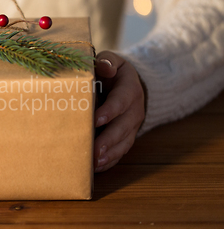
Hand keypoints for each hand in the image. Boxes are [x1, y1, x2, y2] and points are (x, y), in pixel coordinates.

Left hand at [94, 51, 144, 171]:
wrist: (128, 84)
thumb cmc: (113, 72)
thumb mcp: (113, 61)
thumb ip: (107, 61)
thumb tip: (104, 67)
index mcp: (129, 90)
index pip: (120, 101)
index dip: (109, 111)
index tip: (95, 120)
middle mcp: (134, 110)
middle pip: (123, 127)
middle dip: (109, 140)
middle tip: (94, 151)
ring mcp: (132, 126)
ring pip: (124, 142)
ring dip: (110, 154)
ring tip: (95, 163)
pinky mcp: (127, 136)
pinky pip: (122, 151)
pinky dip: (111, 161)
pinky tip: (97, 168)